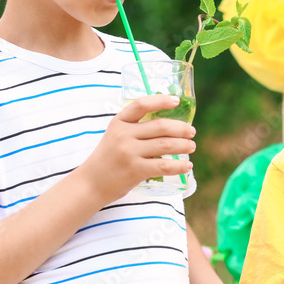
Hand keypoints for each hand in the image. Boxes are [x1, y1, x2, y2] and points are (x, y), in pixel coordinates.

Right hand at [78, 94, 196, 203]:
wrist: (91, 183)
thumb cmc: (109, 158)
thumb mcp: (117, 136)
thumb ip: (137, 129)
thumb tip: (171, 125)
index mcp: (119, 122)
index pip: (141, 105)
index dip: (161, 100)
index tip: (177, 101)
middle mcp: (123, 135)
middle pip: (160, 126)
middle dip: (181, 128)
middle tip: (192, 132)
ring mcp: (129, 152)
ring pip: (165, 145)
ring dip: (184, 145)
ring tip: (192, 147)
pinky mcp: (135, 170)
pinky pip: (164, 165)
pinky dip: (179, 166)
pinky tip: (187, 165)